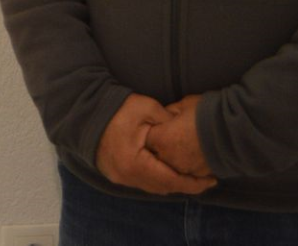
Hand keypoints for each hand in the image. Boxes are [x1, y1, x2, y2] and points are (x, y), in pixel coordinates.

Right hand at [94, 93, 215, 195]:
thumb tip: (186, 133)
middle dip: (186, 185)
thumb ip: (169, 121)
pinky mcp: (116, 175)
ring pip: (153, 187)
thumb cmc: (117, 109)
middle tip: (205, 180)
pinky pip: (143, 183)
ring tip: (191, 177)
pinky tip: (168, 171)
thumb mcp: (147, 108)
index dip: (194, 183)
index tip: (211, 180)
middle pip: (163, 188)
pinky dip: (158, 179)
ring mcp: (120, 178)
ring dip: (172, 183)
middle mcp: (127, 177)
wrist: (86, 113)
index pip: (171, 180)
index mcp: (135, 163)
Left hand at [147, 94, 212, 179]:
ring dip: (171, 161)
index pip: (145, 139)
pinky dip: (186, 168)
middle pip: (155, 156)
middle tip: (164, 141)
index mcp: (161, 140)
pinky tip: (190, 159)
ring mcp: (184, 169)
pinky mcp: (198, 175)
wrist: (233, 128)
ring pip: (170, 169)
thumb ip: (167, 114)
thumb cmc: (206, 113)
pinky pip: (186, 174)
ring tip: (178, 151)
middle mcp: (169, 159)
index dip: (151, 133)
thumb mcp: (183, 106)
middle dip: (158, 149)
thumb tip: (162, 117)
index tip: (155, 128)